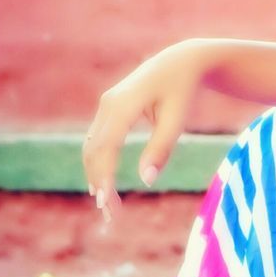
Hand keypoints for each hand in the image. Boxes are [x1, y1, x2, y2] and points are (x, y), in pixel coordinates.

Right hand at [82, 39, 206, 225]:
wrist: (181, 61)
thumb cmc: (183, 89)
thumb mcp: (178, 118)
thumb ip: (162, 148)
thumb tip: (147, 182)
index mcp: (124, 104)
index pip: (106, 147)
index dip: (104, 176)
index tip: (108, 203)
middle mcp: (108, 104)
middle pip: (94, 151)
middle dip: (99, 183)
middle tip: (110, 215)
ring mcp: (105, 106)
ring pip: (91, 147)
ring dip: (96, 177)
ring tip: (108, 206)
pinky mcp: (109, 110)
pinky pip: (97, 141)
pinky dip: (99, 164)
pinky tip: (104, 185)